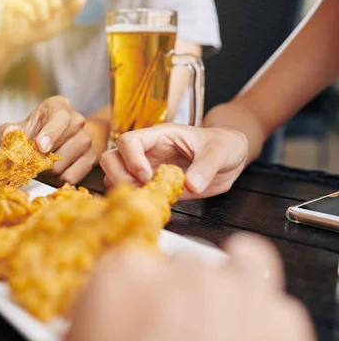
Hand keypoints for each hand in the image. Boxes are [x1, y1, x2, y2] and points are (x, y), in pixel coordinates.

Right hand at [0, 0, 85, 47]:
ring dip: (44, 14)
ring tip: (41, 20)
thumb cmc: (41, 26)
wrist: (21, 39)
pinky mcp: (10, 1)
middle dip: (56, 2)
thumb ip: (72, 9)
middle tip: (54, 13)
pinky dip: (33, 18)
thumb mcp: (61, 20)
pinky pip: (26, 7)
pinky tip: (30, 21)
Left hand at [0, 96, 95, 184]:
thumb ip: (10, 131)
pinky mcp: (91, 159)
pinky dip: (56, 180)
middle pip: (58, 150)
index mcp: (59, 107)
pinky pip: (70, 178)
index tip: (40, 146)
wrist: (65, 134)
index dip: (50, 133)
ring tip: (39, 166)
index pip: (60, 118)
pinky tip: (50, 173)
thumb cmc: (41, 129)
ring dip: (45, 173)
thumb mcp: (23, 125)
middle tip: (29, 162)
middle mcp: (77, 121)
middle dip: (39, 160)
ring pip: (61, 167)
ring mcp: (87, 141)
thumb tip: (8, 136)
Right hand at [39, 235, 319, 340]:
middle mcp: (181, 276)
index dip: (132, 299)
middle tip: (174, 340)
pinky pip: (278, 309)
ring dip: (232, 289)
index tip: (135, 323)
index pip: (129, 267)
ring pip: (242, 263)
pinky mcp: (284, 332)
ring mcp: (237, 298)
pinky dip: (267, 326)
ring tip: (224, 321)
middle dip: (178, 298)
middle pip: (182, 266)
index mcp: (120, 281)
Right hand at [100, 123, 248, 198]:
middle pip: (111, 158)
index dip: (131, 159)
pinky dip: (136, 201)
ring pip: (114, 176)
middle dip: (118, 175)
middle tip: (140, 190)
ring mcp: (146, 170)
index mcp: (160, 136)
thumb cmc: (224, 145)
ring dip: (124, 190)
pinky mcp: (152, 187)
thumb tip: (191, 185)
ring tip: (146, 198)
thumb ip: (207, 166)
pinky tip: (152, 204)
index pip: (129, 140)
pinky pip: (132, 193)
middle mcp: (147, 152)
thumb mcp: (221, 151)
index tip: (147, 176)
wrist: (230, 158)